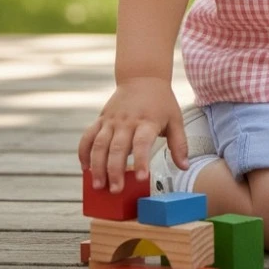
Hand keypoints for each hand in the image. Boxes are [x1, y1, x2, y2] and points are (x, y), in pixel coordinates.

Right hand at [78, 77, 188, 193]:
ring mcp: (112, 120)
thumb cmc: (161, 102)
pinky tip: (85, 167)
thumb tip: (185, 167)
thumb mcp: (175, 119)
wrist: (143, 77)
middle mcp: (127, 121)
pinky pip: (88, 136)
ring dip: (97, 165)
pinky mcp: (101, 119)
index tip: (141, 177)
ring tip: (97, 185)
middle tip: (115, 190)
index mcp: (147, 122)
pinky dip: (84, 151)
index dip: (141, 160)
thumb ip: (179, 144)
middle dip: (115, 170)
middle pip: (118, 147)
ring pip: (100, 144)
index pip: (142, 143)